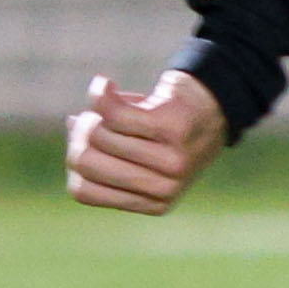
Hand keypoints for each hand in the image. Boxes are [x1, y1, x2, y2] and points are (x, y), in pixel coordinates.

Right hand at [64, 69, 227, 214]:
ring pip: (100, 134)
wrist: (215, 100)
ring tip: (109, 104)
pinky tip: (105, 84)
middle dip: (79, 136)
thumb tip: (73, 125)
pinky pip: (116, 113)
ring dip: (97, 114)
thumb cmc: (168, 128)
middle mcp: (164, 188)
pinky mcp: (172, 129)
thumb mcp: (137, 148)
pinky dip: (102, 95)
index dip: (74, 162)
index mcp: (152, 202)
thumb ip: (103, 148)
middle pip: (86, 162)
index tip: (85, 141)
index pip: (83, 190)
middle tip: (89, 119)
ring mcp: (171, 161)